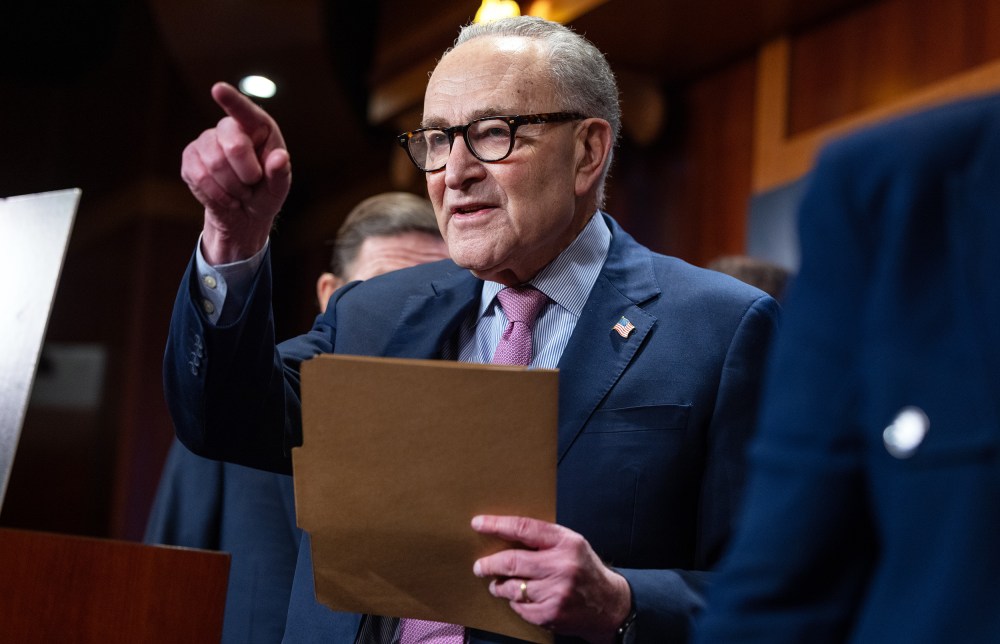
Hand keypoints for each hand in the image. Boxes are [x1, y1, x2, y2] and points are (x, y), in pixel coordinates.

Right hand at [181, 82, 291, 263]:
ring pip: (214, 164)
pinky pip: (200, 177)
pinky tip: (226, 197)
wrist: (243, 214)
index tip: (218, 89)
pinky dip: (217, 195)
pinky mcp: (189, 158)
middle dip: (247, 173)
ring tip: (240, 192)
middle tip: (253, 183)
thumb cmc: (265, 193)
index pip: (245, 111)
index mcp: (257, 127)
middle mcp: (229, 128)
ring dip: (233, 188)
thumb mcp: (279, 188)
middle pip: (234, 145)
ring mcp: (206, 141)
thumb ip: (281, 173)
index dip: (232, 100)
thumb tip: (280, 157)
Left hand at [472, 515, 631, 643]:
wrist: (609, 605)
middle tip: (480, 566)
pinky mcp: (550, 614)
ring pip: (512, 587)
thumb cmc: (584, 568)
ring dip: (499, 585)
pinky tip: (521, 598)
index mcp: (566, 543)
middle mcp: (561, 566)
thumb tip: (504, 533)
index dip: (497, 525)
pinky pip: (519, 607)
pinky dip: (515, 602)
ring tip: (497, 583)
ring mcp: (555, 592)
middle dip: (489, 564)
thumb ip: (544, 539)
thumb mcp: (572, 544)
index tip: (478, 524)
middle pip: (512, 562)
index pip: (524, 528)